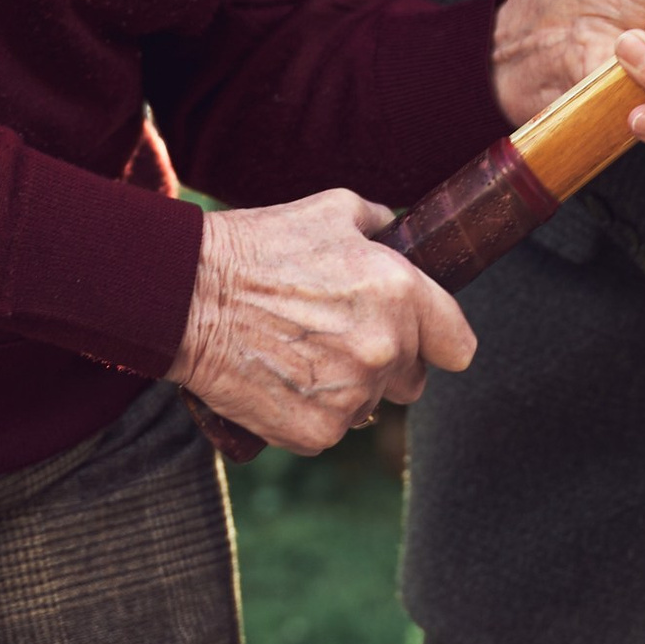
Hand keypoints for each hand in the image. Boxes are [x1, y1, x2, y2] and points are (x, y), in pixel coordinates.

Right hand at [170, 189, 473, 456]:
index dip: (438, 340)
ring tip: (299, 353)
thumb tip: (397, 230)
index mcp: (400, 294)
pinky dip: (309, 411)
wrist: (187, 296)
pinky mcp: (316, 432)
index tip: (422, 340)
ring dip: (346, 389)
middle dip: (387, 364)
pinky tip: (280, 378)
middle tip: (338, 339)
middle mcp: (386, 349)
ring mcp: (352, 397)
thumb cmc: (257, 248)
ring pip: (368, 406)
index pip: (457, 344)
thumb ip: (381, 225)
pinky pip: (329, 428)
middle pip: (413, 381)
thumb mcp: (331, 211)